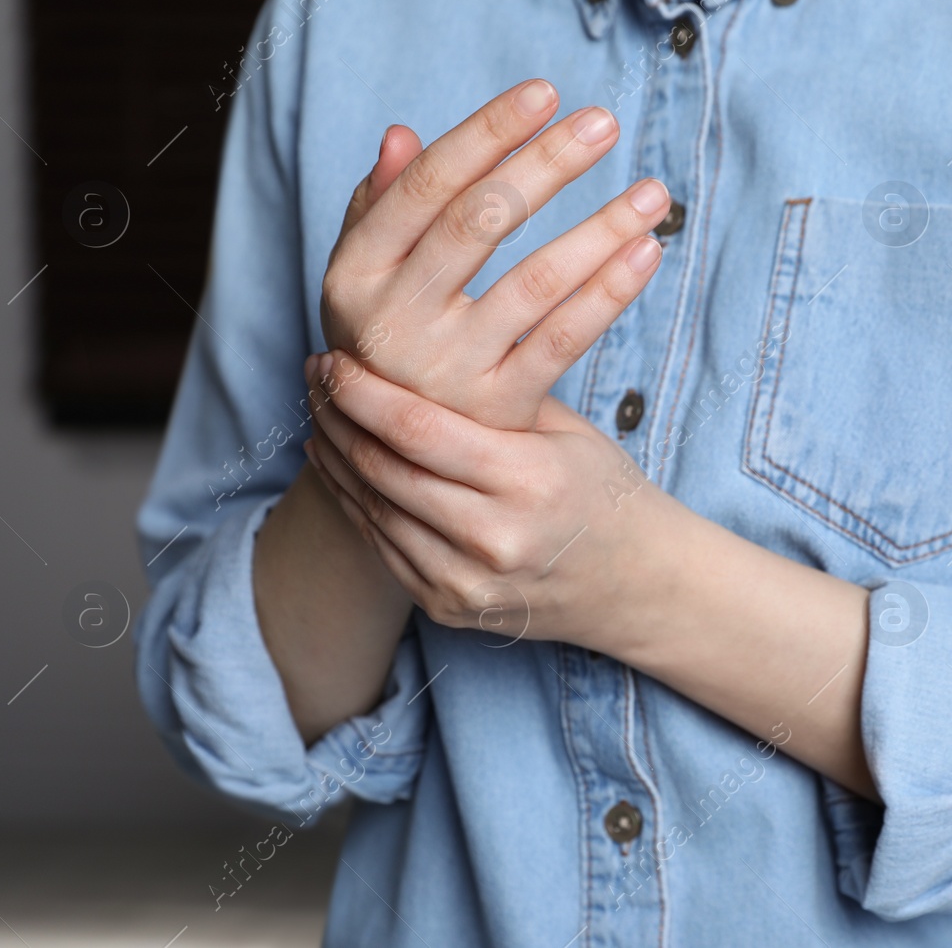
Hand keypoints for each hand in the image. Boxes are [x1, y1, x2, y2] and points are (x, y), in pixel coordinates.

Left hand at [300, 352, 678, 649]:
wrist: (636, 585)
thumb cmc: (602, 491)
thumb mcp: (564, 431)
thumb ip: (495, 399)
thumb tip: (415, 344)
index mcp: (527, 481)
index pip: (418, 430)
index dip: (363, 393)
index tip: (334, 360)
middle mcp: (492, 538)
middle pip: (384, 469)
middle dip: (339, 416)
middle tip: (315, 376)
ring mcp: (467, 581)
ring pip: (374, 510)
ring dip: (336, 459)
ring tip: (319, 415)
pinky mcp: (450, 607)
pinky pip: (383, 548)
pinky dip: (355, 503)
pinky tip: (340, 467)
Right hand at [320, 79, 670, 429]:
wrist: (409, 457)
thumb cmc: (397, 336)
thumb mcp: (370, 277)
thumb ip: (380, 207)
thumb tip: (399, 134)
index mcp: (354, 273)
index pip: (425, 186)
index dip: (486, 133)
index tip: (545, 91)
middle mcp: (393, 321)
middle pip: (479, 222)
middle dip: (546, 164)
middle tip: (605, 122)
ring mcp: (446, 372)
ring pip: (534, 282)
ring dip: (600, 228)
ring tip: (653, 192)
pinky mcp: (497, 411)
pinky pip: (563, 341)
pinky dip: (610, 294)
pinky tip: (648, 251)